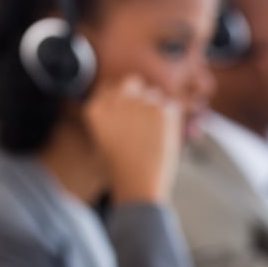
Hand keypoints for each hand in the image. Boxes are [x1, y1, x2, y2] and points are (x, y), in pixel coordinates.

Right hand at [82, 75, 180, 203]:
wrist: (139, 184)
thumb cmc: (120, 168)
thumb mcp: (102, 138)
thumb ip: (110, 114)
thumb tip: (126, 97)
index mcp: (95, 109)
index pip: (109, 86)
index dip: (120, 96)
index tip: (127, 110)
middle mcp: (115, 100)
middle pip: (132, 82)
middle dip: (138, 94)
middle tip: (144, 116)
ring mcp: (139, 103)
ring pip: (154, 95)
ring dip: (155, 109)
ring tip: (152, 136)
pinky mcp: (162, 109)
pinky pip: (171, 106)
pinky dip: (171, 120)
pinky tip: (163, 138)